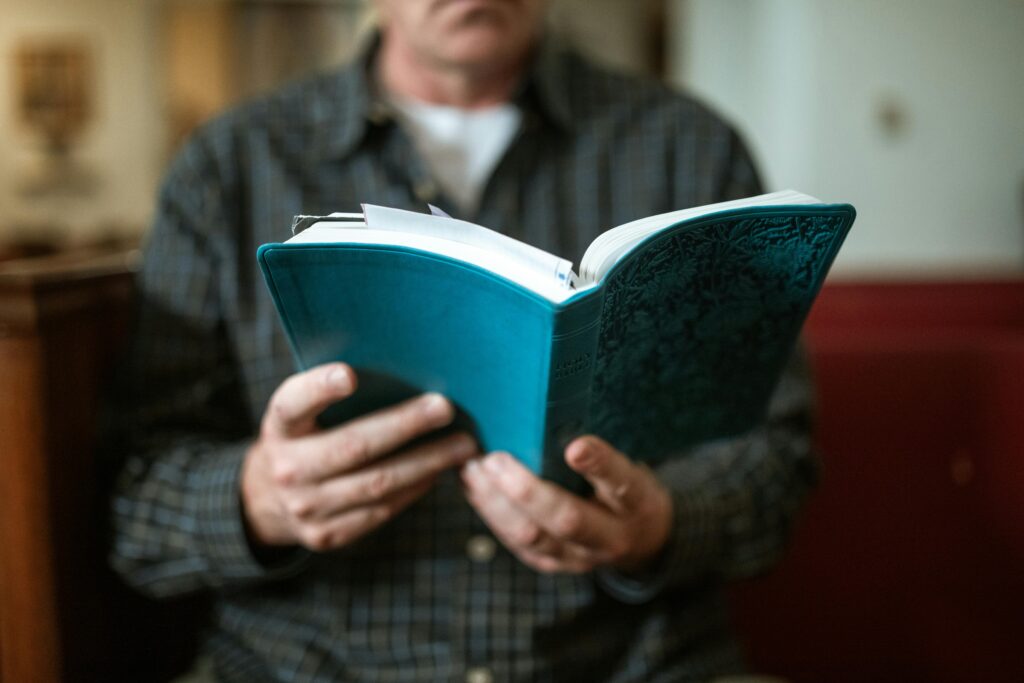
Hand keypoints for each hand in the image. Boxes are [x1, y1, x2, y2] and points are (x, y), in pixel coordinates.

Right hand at [241, 362, 476, 550]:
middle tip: (444, 407)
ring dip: (426, 462)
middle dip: (405, 425)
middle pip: (354, 446)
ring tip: (462, 445)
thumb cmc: (303, 438)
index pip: (293, 404)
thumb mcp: (301, 414)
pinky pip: (381, 511)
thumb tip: (404, 368)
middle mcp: (288, 468)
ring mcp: (306, 508)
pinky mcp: (327, 535)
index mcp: (280, 427)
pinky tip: (438, 472)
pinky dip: (414, 489)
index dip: (319, 389)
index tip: (349, 375)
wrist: (267, 500)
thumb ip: (332, 394)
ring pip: (378, 484)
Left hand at [460, 435, 672, 573]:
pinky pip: (515, 542)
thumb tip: (555, 413)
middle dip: (527, 490)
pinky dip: (491, 512)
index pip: (621, 484)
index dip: (599, 465)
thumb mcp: (632, 467)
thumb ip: (602, 453)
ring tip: (474, 468)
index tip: (575, 447)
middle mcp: (610, 538)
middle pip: (567, 519)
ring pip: (532, 536)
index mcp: (638, 505)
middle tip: (496, 458)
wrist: (639, 542)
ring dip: (496, 501)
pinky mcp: (551, 564)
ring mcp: (578, 558)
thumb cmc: (627, 490)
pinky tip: (473, 487)